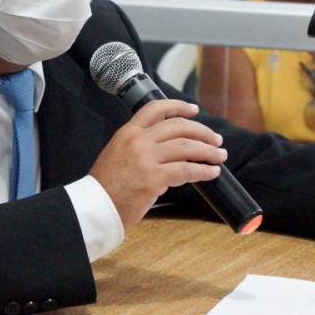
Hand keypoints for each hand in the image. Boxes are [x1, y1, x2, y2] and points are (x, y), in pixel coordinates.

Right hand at [89, 100, 226, 229]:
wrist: (95, 207)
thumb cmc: (106, 186)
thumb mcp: (116, 153)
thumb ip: (138, 146)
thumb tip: (167, 148)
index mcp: (128, 132)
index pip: (156, 108)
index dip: (178, 107)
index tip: (194, 109)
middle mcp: (138, 140)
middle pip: (179, 126)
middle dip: (202, 132)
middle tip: (215, 139)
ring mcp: (146, 158)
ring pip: (187, 147)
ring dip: (208, 151)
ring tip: (219, 156)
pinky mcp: (154, 178)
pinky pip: (187, 170)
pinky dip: (203, 171)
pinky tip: (211, 172)